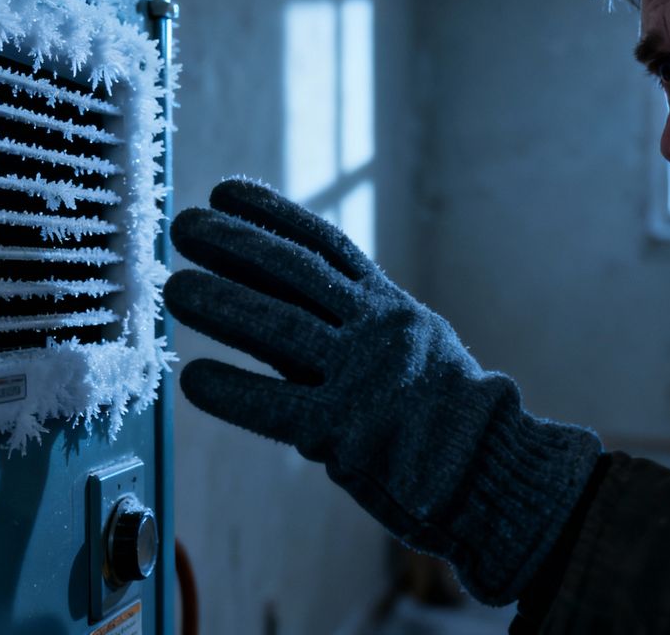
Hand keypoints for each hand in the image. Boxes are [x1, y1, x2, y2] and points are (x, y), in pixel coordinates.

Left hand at [164, 178, 599, 603]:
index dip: (271, 213)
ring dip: (220, 303)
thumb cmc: (444, 418)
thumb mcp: (412, 348)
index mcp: (391, 307)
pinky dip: (232, 390)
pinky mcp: (350, 432)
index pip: (323, 244)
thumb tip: (278, 293)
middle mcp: (378, 329)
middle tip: (182, 227)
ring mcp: (364, 377)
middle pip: (292, 272)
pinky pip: (275, 404)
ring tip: (174, 289)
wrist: (495, 475)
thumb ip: (353, 324)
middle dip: (232, 244)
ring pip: (278, 325)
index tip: (223, 192)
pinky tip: (192, 380)